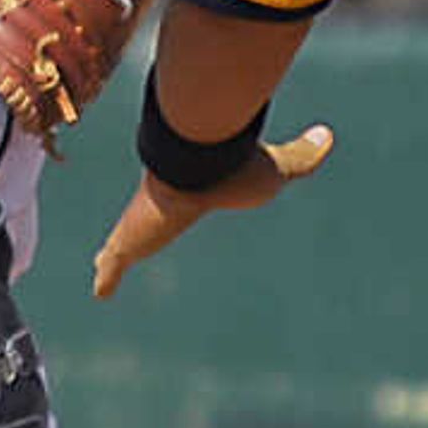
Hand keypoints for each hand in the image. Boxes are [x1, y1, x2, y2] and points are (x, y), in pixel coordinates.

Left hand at [89, 125, 336, 298]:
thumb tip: (328, 136)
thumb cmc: (234, 166)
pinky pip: (115, 261)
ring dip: (114, 255)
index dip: (173, 202)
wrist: (197, 163)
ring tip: (101, 270)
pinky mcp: (130, 238)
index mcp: (191, 189)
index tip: (168, 207)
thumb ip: (299, 157)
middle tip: (122, 242)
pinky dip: (108, 276)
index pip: (178, 195)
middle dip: (136, 230)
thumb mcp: (276, 169)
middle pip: (146, 218)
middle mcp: (161, 205)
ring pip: (124, 241)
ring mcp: (142, 223)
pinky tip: (99, 291)